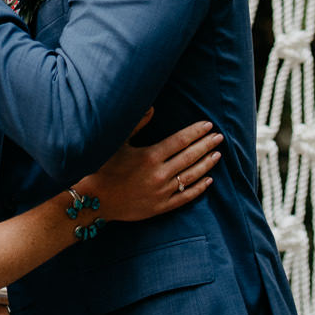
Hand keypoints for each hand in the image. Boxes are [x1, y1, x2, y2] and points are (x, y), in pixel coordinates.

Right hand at [75, 111, 221, 222]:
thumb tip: (152, 108)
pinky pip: (185, 197)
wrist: (95, 200)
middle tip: (219, 137)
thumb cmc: (104, 168)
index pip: (180, 141)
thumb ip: (136, 124)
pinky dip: (199, 188)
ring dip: (206, 165)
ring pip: (191, 176)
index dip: (196, 132)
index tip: (208, 125)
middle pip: (190, 157)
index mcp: (150, 156)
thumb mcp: (117, 143)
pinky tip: (209, 180)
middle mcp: (159, 174)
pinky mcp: (160, 207)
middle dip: (206, 145)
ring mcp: (161, 192)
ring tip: (218, 155)